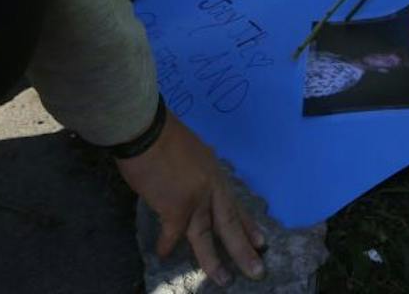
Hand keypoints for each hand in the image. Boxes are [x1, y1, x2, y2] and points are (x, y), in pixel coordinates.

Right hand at [116, 112, 266, 285]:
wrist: (146, 130)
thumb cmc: (162, 136)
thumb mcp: (192, 152)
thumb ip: (196, 173)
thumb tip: (191, 186)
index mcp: (215, 173)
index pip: (235, 204)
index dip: (248, 224)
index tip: (261, 242)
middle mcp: (211, 187)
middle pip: (230, 223)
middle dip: (244, 249)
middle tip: (258, 270)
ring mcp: (196, 198)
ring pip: (207, 235)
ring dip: (214, 261)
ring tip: (223, 280)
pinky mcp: (176, 207)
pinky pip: (173, 234)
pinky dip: (166, 244)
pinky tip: (163, 255)